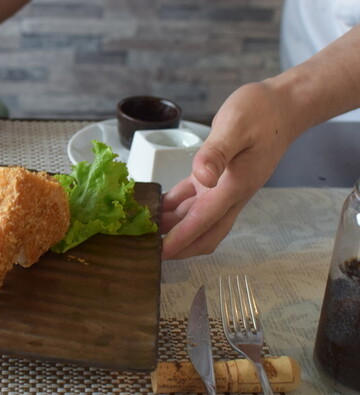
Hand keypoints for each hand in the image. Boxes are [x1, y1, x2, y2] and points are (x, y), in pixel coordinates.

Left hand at [161, 82, 295, 258]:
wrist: (283, 106)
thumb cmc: (262, 112)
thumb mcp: (236, 125)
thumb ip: (217, 152)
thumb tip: (203, 177)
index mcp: (235, 186)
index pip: (204, 221)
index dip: (181, 239)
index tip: (161, 253)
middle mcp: (230, 194)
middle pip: (205, 233)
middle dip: (180, 246)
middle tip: (151, 250)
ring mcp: (224, 188)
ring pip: (197, 219)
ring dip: (174, 227)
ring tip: (146, 230)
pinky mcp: (217, 179)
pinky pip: (193, 200)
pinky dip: (176, 206)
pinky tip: (156, 207)